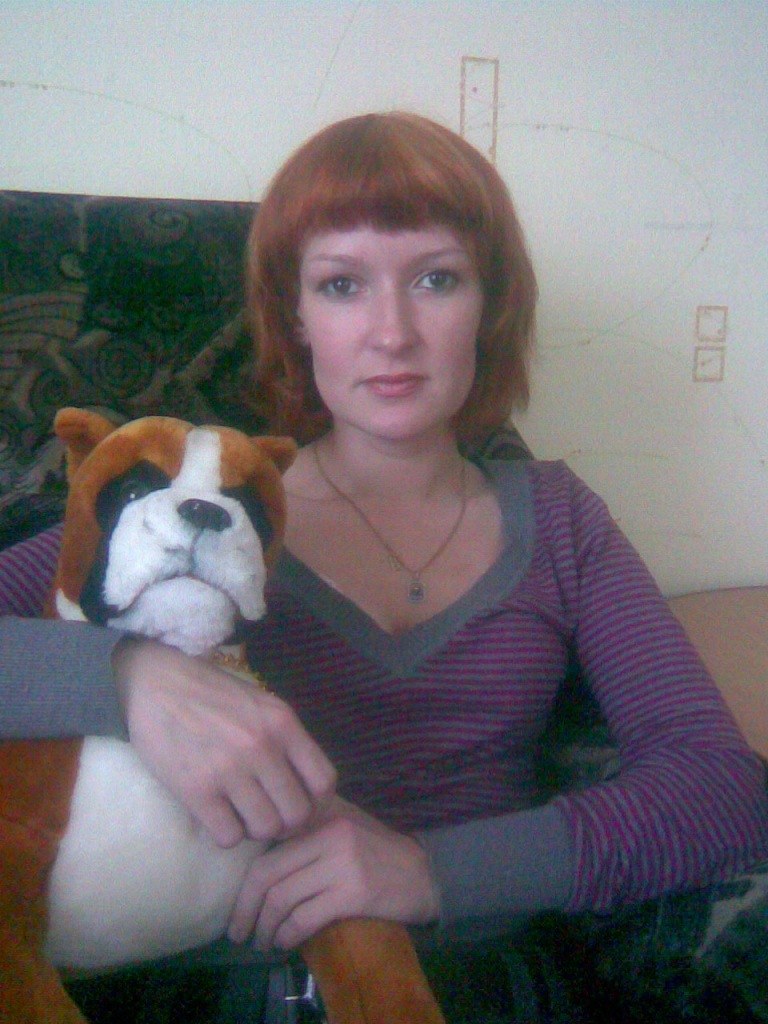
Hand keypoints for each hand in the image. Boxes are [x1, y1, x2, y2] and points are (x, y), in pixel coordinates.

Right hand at [112, 637, 336, 847]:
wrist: (156, 682)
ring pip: (265, 829)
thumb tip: (305, 787)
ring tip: (241, 813)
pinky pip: (229, 836)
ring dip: (255, 829)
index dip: (315, 802)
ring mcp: (229, 770)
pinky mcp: (196, 790)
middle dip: (285, 821)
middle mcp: (262, 747)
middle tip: (267, 812)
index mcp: (283, 724)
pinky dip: (227, 834)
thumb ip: (286, 740)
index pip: (324, 782)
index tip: (298, 802)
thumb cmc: (212, 694)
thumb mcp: (262, 704)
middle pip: (297, 814)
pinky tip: (218, 816)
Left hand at [227, 797, 440, 949]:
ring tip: (262, 943)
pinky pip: (306, 917)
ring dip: (265, 928)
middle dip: (245, 909)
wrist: (423, 874)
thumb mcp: (342, 832)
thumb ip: (307, 838)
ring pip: (282, 898)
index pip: (268, 850)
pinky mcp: (355, 893)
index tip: (238, 907)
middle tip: (238, 933)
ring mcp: (342, 864)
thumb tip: (259, 867)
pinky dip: (288, 935)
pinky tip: (285, 943)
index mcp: (321, 818)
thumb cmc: (376, 855)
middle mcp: (329, 836)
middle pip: (268, 874)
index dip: (245, 885)